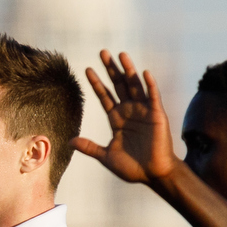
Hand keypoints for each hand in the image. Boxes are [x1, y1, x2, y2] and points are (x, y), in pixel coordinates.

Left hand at [71, 51, 177, 184]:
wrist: (153, 174)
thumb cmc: (132, 167)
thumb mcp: (106, 156)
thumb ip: (89, 148)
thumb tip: (70, 141)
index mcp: (117, 119)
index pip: (104, 96)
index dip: (96, 83)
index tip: (87, 69)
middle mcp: (129, 111)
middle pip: (118, 85)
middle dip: (110, 69)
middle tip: (103, 52)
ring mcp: (143, 111)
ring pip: (134, 86)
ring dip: (128, 70)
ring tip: (121, 55)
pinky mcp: (157, 115)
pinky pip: (153, 97)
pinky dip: (149, 85)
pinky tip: (144, 73)